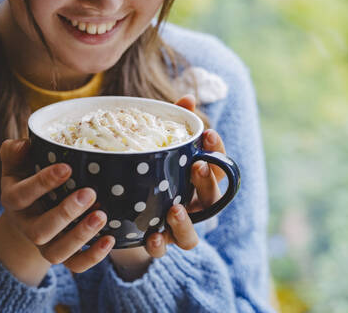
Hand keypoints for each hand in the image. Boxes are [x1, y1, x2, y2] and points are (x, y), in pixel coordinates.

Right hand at [0, 139, 114, 286]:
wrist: (29, 210)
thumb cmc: (27, 176)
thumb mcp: (17, 163)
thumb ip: (15, 152)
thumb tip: (25, 144)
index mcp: (13, 200)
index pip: (21, 195)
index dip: (42, 183)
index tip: (67, 167)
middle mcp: (26, 226)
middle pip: (39, 231)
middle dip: (65, 213)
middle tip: (89, 193)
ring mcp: (43, 244)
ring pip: (56, 252)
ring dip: (80, 236)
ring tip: (102, 216)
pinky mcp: (61, 255)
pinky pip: (74, 265)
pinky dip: (92, 257)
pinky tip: (109, 239)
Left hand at [109, 95, 225, 280]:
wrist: (129, 210)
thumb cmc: (153, 171)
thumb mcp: (161, 148)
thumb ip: (174, 125)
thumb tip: (187, 97)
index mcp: (198, 180)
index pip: (218, 165)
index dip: (217, 151)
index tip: (209, 133)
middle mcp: (193, 205)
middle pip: (211, 199)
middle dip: (206, 182)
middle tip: (198, 166)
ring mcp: (177, 227)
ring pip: (192, 234)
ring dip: (186, 223)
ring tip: (174, 209)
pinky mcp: (158, 241)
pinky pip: (163, 250)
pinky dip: (159, 246)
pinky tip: (151, 236)